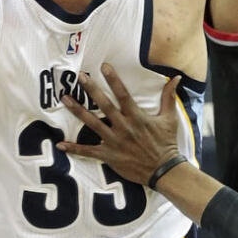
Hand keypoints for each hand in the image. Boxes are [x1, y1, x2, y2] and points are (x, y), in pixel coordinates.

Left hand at [56, 66, 182, 185]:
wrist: (163, 170)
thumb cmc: (167, 143)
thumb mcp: (170, 118)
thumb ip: (169, 97)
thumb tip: (176, 78)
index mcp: (137, 116)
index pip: (123, 94)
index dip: (114, 79)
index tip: (104, 66)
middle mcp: (123, 127)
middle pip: (104, 105)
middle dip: (91, 89)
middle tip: (79, 76)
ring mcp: (114, 142)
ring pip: (92, 123)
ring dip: (78, 111)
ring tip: (66, 99)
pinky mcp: (109, 156)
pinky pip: (89, 152)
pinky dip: (74, 149)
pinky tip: (61, 144)